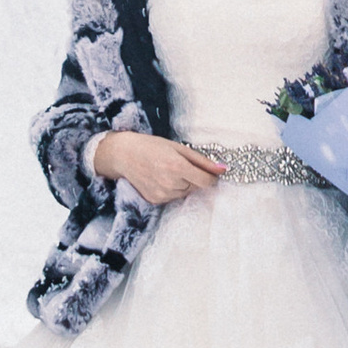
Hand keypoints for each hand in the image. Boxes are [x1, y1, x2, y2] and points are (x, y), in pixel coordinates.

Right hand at [92, 130, 224, 205]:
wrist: (123, 155)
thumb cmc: (152, 146)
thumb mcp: (179, 148)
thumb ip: (202, 161)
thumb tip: (223, 169)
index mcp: (178, 167)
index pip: (207, 182)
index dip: (211, 177)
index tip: (208, 170)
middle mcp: (170, 183)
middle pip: (197, 187)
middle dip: (194, 177)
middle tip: (179, 164)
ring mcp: (162, 194)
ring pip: (185, 193)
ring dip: (184, 184)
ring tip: (168, 170)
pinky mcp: (155, 201)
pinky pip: (173, 197)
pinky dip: (172, 189)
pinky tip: (161, 178)